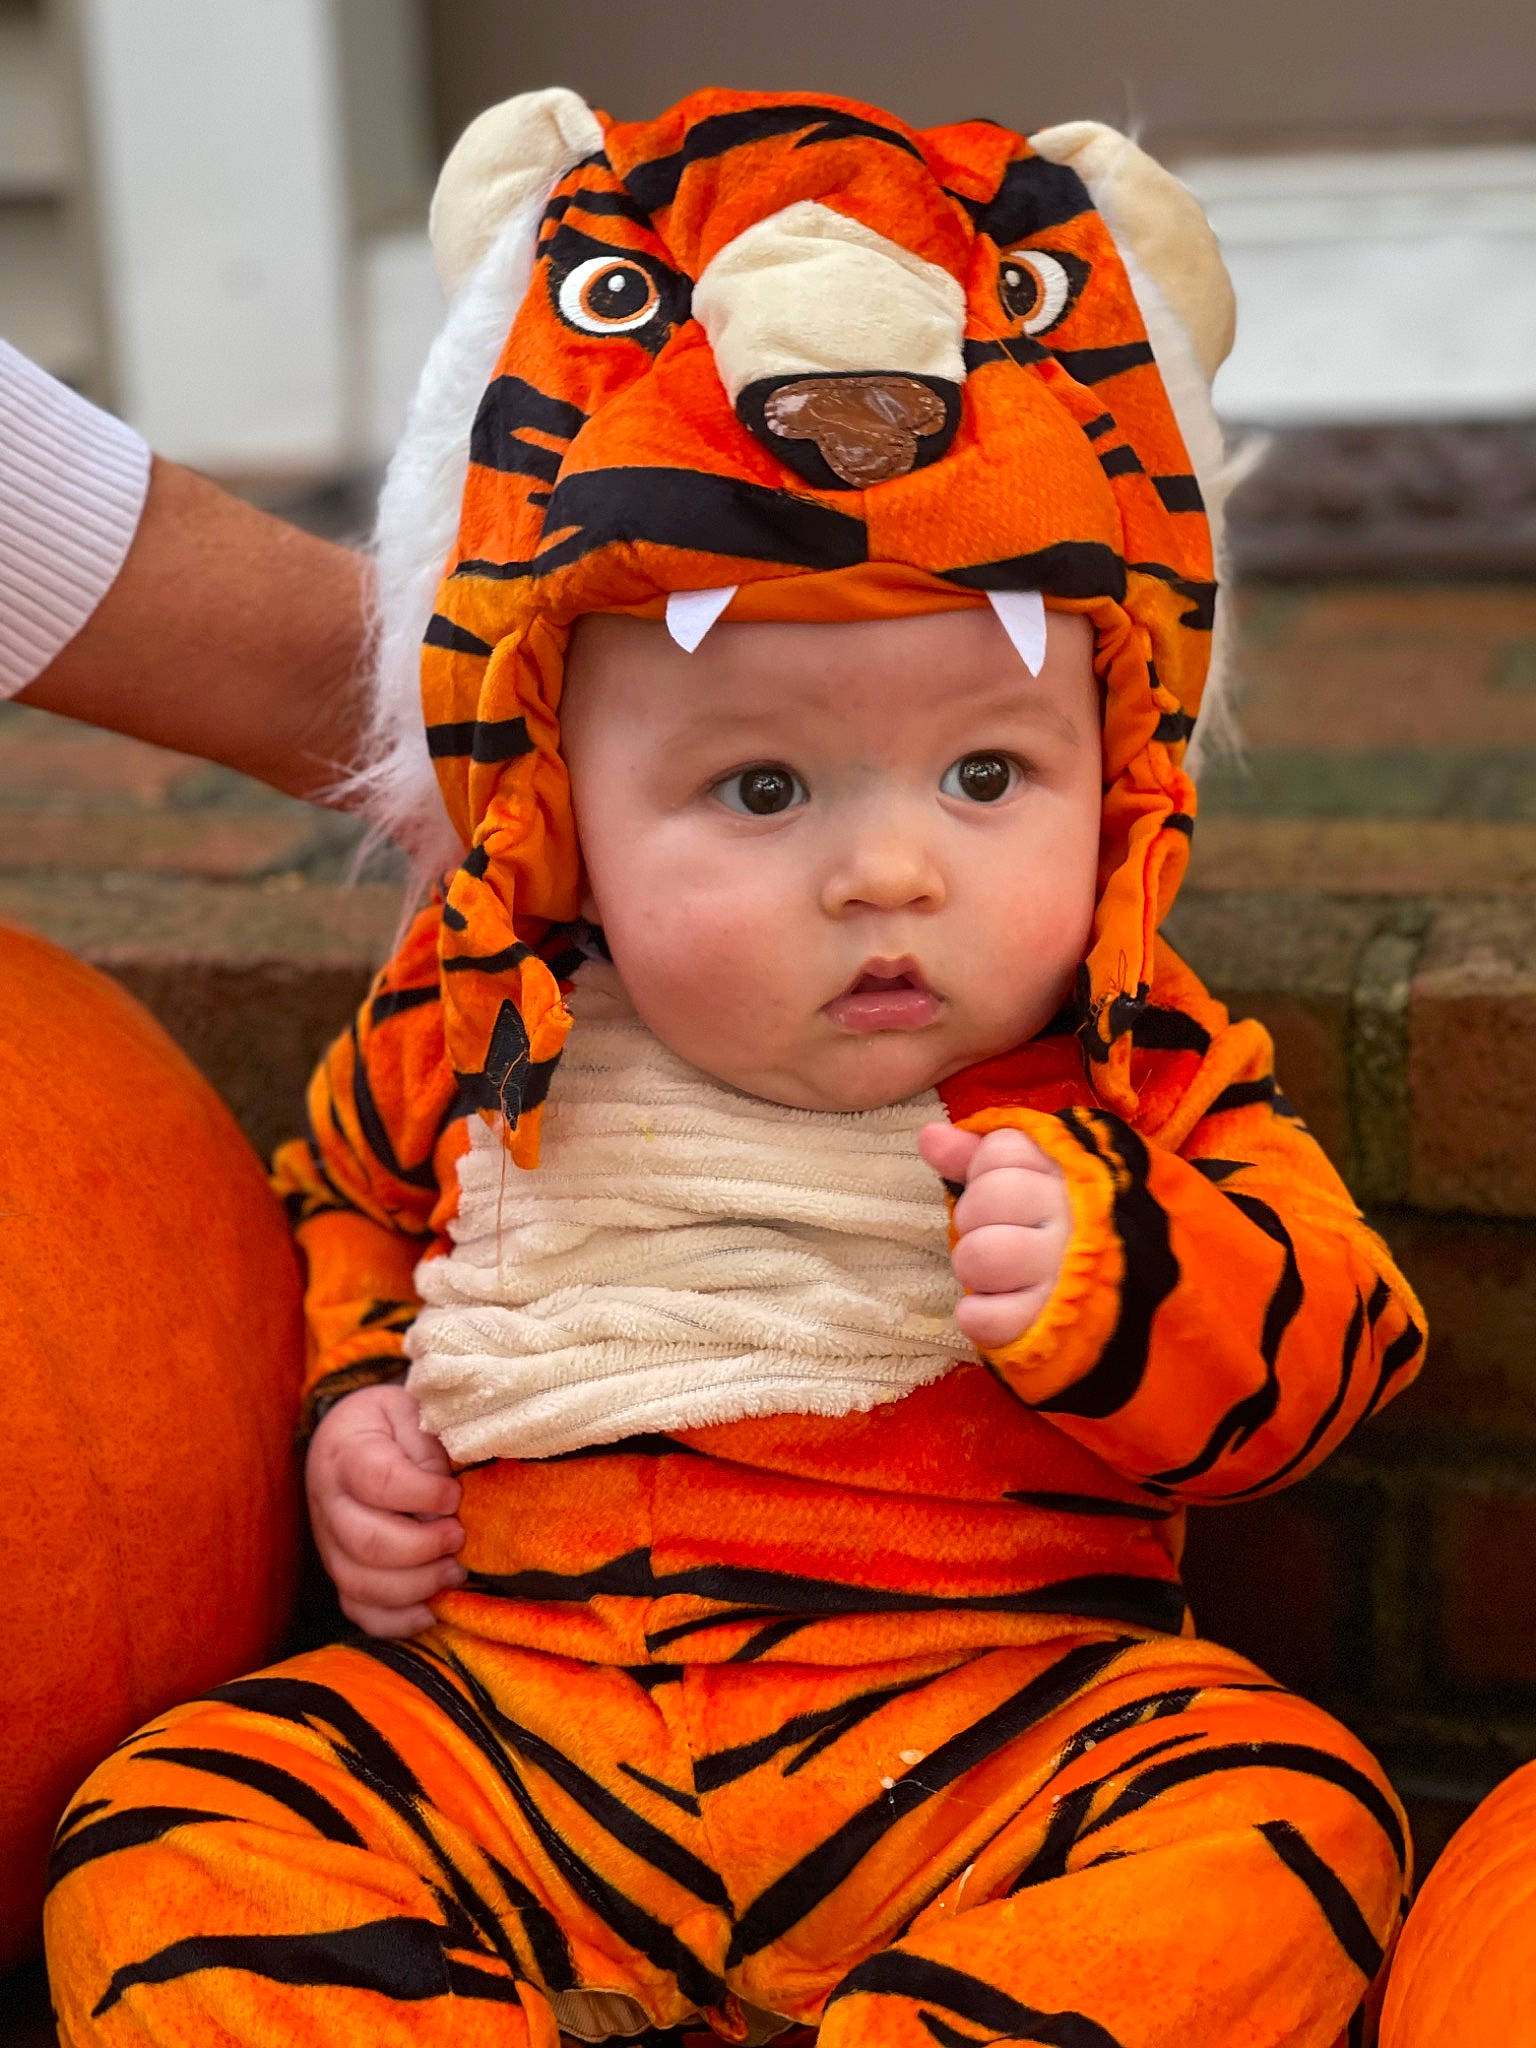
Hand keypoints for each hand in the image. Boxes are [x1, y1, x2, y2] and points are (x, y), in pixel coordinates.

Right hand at [306, 1383, 464, 1637]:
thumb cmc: (396, 1423)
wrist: (357, 1433)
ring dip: (415, 1586)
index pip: (378, 1480)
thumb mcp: (415, 1411)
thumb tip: (448, 1497)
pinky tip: (431, 1610)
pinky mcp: (340, 1570)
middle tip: (459, 1535)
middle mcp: (328, 1501)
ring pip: (358, 1583)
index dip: (423, 1493)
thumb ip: (430, 1444)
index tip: (454, 1494)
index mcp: (347, 1450)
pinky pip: (357, 1610)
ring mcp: (328, 1542)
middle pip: (367, 1542)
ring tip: (454, 1571)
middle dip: (423, 1547)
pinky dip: (394, 1621)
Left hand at [918, 1123, 1071, 1349]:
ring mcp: (1061, 1274)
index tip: (1000, 1189)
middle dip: (974, 1217)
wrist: (1111, 1298)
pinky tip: (993, 1306)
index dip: (984, 1169)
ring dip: (973, 1267)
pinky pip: (985, 1319)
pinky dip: (978, 1315)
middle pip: (990, 1196)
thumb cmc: (1050, 1227)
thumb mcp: (1023, 1177)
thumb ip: (973, 1155)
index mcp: (1063, 1176)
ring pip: (980, 1256)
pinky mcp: (1046, 1324)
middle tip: (993, 1233)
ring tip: (993, 1273)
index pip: (1001, 1150)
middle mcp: (1069, 1219)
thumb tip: (929, 1136)